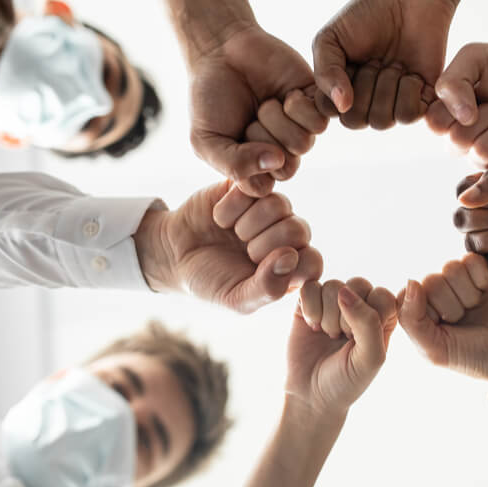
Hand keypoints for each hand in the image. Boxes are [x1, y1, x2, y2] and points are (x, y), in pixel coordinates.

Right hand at [135, 182, 322, 312]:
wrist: (174, 253)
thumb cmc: (210, 281)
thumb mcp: (235, 299)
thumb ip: (268, 288)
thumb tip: (291, 257)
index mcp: (291, 268)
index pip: (313, 262)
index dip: (289, 264)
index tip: (260, 269)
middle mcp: (286, 237)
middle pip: (298, 230)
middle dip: (264, 243)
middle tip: (244, 251)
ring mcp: (269, 210)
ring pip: (279, 205)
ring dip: (247, 223)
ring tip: (233, 233)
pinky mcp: (249, 188)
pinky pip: (253, 187)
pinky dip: (231, 205)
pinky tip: (220, 217)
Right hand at [188, 23, 314, 196]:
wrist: (222, 51)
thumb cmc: (210, 98)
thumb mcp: (206, 140)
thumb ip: (233, 165)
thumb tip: (276, 162)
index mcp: (255, 165)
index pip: (264, 186)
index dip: (249, 165)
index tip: (233, 140)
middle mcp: (280, 149)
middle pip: (287, 167)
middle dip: (264, 141)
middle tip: (250, 120)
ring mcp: (298, 127)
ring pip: (303, 144)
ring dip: (279, 121)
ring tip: (266, 104)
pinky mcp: (314, 104)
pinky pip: (320, 122)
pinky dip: (299, 107)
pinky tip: (286, 95)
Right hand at [288, 278, 397, 415]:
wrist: (311, 396)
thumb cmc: (347, 380)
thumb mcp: (370, 358)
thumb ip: (368, 322)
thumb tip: (345, 291)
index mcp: (383, 316)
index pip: (382, 294)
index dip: (369, 316)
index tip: (359, 341)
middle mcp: (360, 305)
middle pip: (358, 284)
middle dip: (346, 316)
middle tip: (341, 338)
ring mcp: (334, 302)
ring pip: (333, 285)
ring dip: (327, 315)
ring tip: (326, 335)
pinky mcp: (309, 302)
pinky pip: (310, 287)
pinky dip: (310, 308)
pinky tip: (312, 326)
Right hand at [312, 0, 453, 128]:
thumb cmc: (366, 14)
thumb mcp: (331, 37)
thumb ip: (324, 71)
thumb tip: (341, 107)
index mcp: (339, 89)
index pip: (329, 111)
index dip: (337, 88)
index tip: (348, 60)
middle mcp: (365, 102)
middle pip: (356, 121)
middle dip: (363, 88)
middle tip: (374, 61)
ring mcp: (393, 103)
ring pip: (382, 121)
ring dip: (386, 89)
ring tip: (393, 65)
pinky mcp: (421, 100)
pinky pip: (409, 116)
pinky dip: (408, 92)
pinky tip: (410, 72)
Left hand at [397, 254, 487, 399]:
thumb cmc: (475, 358)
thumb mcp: (437, 351)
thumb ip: (412, 321)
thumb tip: (410, 282)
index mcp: (422, 312)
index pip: (410, 294)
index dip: (430, 310)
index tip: (446, 328)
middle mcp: (439, 293)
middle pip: (432, 279)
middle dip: (452, 304)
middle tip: (467, 319)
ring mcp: (462, 280)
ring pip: (451, 267)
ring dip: (468, 292)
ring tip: (478, 307)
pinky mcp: (484, 269)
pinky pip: (472, 259)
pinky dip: (482, 278)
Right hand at [428, 38, 487, 159]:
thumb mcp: (475, 57)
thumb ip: (453, 81)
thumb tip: (462, 119)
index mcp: (447, 110)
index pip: (434, 124)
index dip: (457, 108)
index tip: (477, 92)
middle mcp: (459, 136)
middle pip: (457, 143)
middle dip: (487, 117)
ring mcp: (482, 154)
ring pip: (482, 154)